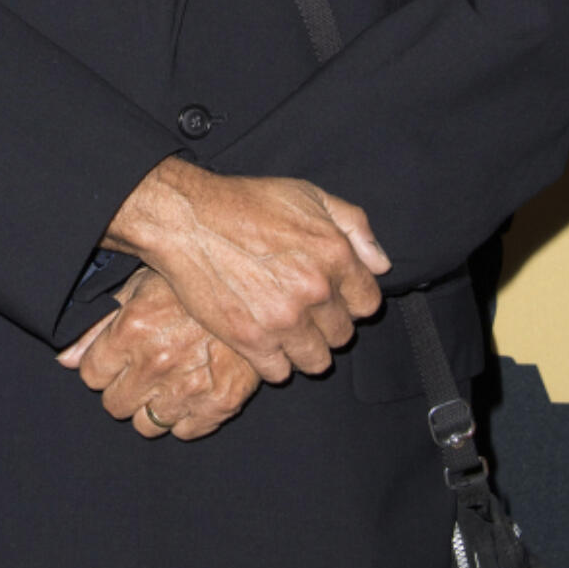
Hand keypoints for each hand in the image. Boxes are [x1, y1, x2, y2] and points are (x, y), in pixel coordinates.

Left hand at [56, 267, 260, 439]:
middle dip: (126, 387)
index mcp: (133, 327)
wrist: (258, 286)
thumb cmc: (194, 282)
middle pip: (114, 405)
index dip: (104, 365)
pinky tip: (195, 386)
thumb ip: (99, 324)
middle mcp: (157, 361)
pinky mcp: (220, 403)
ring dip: (154, 406)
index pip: (91, 375)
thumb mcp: (142, 285)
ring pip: (146, 425)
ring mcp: (189, 386)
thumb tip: (65, 359)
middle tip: (146, 366)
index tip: (120, 355)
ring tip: (170, 378)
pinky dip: (188, 414)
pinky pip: (185, 432)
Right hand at [103, 162, 388, 382]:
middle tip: (304, 308)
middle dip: (328, 323)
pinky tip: (263, 337)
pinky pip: (280, 372)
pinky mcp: (251, 340)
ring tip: (287, 328)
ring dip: (305, 348)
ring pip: (316, 361)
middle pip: (343, 335)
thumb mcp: (308, 194)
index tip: (332, 294)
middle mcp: (314, 291)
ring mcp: (283, 319)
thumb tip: (380, 264)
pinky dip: (274, 361)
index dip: (351, 299)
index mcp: (334, 254)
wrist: (188, 221)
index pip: (368, 303)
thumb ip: (354, 225)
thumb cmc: (246, 202)